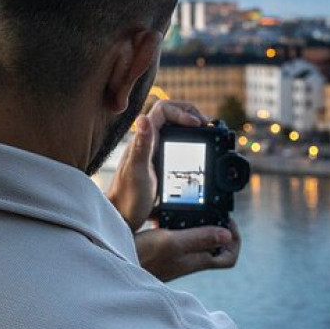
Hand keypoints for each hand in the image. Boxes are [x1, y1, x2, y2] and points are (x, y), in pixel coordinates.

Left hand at [108, 100, 206, 232]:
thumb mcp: (138, 173)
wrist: (121, 219)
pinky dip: (190, 144)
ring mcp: (153, 153)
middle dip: (191, 115)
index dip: (183, 112)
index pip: (164, 110)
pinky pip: (176, 146)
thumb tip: (143, 118)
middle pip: (171, 115)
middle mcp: (148, 142)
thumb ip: (141, 147)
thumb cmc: (127, 199)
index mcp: (144, 139)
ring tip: (207, 134)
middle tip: (208, 126)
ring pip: (174, 130)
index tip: (198, 125)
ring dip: (191, 128)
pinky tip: (199, 155)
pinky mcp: (158, 166)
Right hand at [134, 218, 241, 281]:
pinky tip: (165, 214)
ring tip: (187, 208)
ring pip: (195, 240)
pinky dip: (176, 224)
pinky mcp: (161, 252)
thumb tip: (227, 235)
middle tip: (209, 209)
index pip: (228, 258)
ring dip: (196, 223)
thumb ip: (199, 238)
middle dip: (216, 226)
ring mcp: (174, 258)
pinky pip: (177, 237)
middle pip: (214, 247)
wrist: (113, 266)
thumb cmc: (142, 257)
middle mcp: (188, 261)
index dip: (234, 239)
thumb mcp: (172, 242)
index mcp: (196, 261)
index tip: (225, 220)